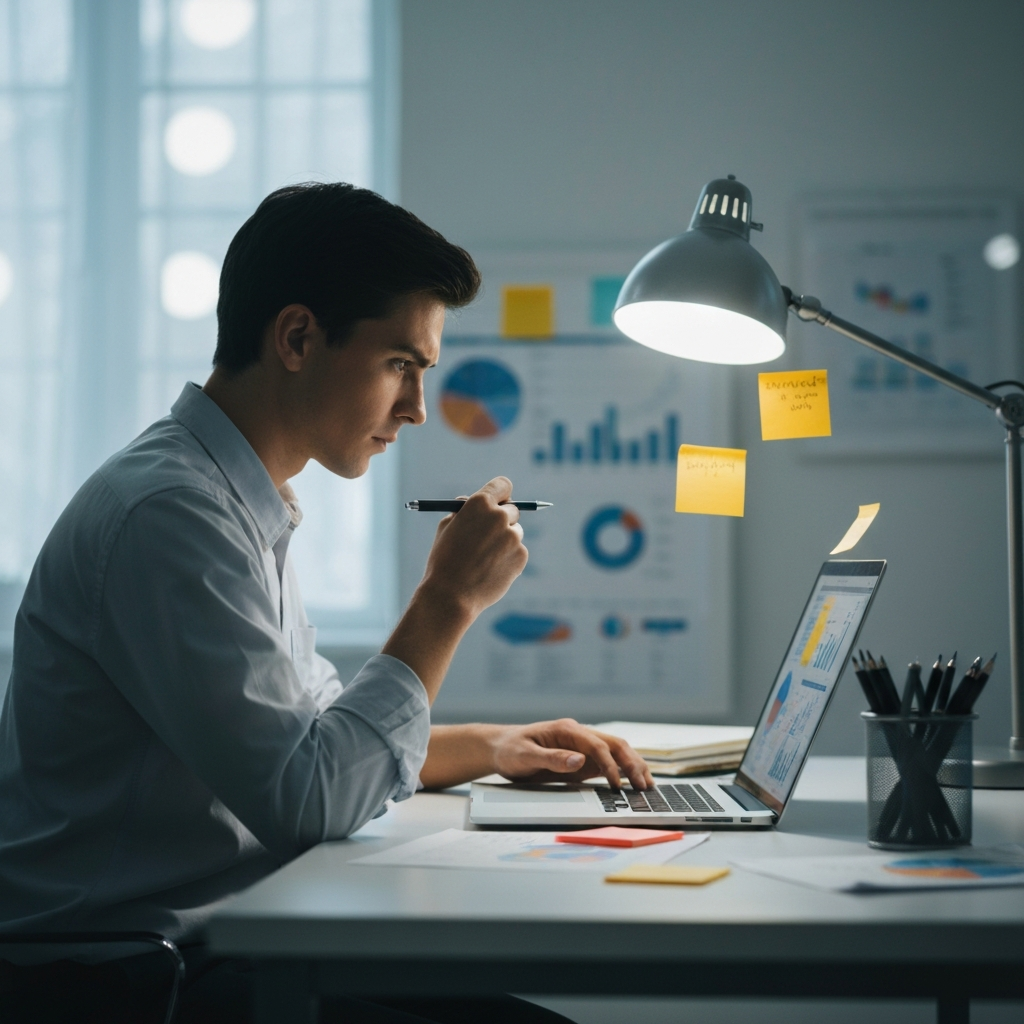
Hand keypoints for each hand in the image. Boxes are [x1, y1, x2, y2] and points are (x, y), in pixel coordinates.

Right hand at [418, 476, 527, 620]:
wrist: (450, 596)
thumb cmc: (443, 560)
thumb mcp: (446, 527)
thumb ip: (463, 511)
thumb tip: (472, 500)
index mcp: (479, 503)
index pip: (502, 485)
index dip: (501, 493)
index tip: (500, 500)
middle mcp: (500, 516)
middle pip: (512, 509)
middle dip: (502, 519)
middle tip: (490, 533)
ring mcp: (513, 536)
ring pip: (514, 532)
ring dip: (504, 540)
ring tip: (483, 559)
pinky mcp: (521, 555)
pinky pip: (517, 551)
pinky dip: (508, 558)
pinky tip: (490, 570)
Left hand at [489, 719, 653, 790]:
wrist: (501, 749)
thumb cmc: (510, 749)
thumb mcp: (525, 755)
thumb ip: (552, 758)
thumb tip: (579, 760)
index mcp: (567, 730)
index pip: (596, 745)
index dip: (609, 764)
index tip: (616, 784)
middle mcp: (579, 736)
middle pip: (614, 745)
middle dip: (632, 763)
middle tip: (644, 786)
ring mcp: (582, 747)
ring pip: (616, 753)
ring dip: (633, 767)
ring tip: (648, 786)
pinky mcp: (582, 760)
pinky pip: (607, 764)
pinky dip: (623, 773)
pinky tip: (633, 785)